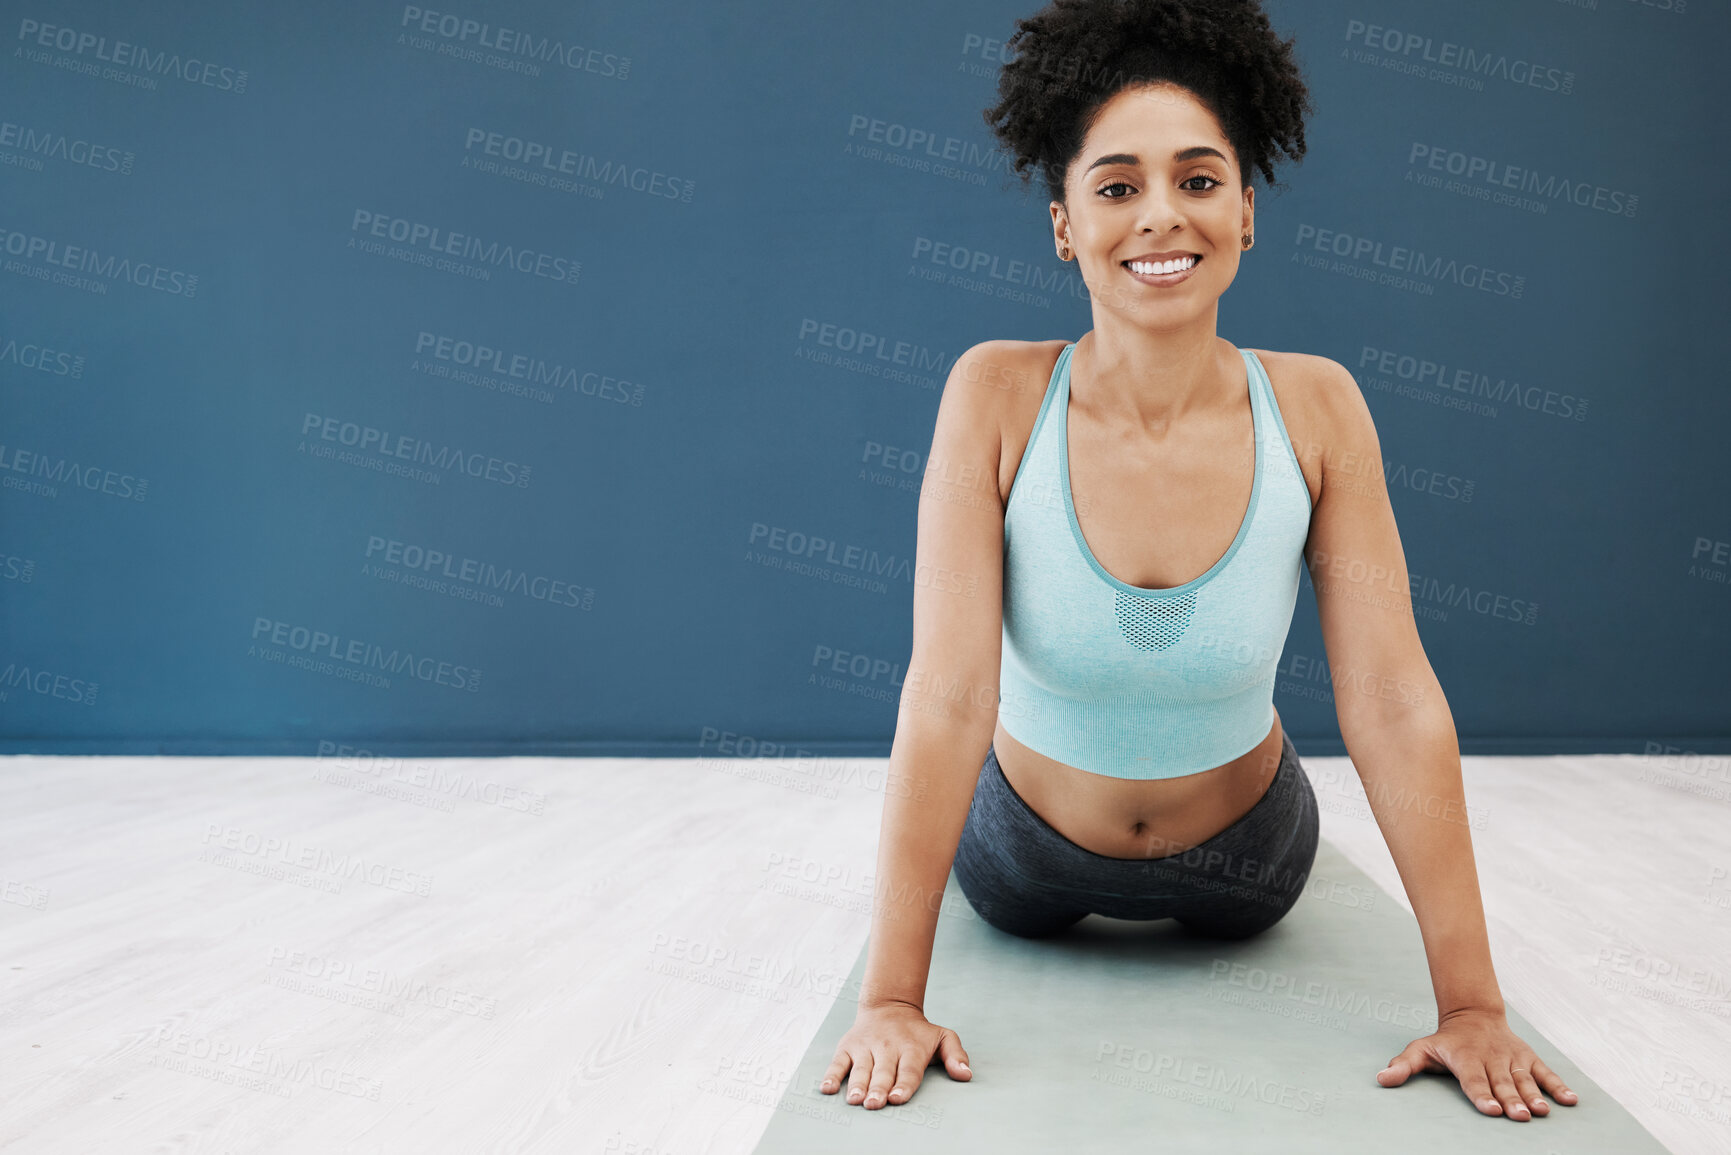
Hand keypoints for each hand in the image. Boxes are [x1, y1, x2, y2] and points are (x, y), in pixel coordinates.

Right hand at [820, 999, 970, 1108]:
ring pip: (861, 1068)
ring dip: (857, 1085)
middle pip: (883, 1071)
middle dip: (878, 1088)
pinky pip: (838, 1061)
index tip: (897, 1098)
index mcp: (911, 1048)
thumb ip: (956, 1055)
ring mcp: (866, 1046)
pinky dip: (832, 1074)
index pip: (908, 1070)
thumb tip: (966, 1075)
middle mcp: (888, 1047)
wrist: (890, 1006)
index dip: (903, 1085)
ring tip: (855, 1100)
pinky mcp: (848, 1046)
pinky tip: (827, 1088)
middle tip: (875, 1103)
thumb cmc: (919, 1032)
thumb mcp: (943, 1036)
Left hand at [1376, 1006, 1579, 1119]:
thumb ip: (1403, 1065)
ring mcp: (1512, 1058)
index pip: (1474, 1080)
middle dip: (1511, 1100)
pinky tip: (1570, 1101)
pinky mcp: (1528, 1057)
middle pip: (1502, 1082)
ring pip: (1524, 1078)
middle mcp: (1491, 1058)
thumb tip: (1381, 1079)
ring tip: (1542, 1112)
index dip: (1482, 1095)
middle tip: (1519, 1116)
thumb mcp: (1421, 1049)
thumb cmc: (1445, 1041)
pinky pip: (1545, 1072)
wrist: (1473, 1014)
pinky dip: (1558, 1085)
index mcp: (1466, 1058)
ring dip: (1534, 1095)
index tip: (1491, 1109)